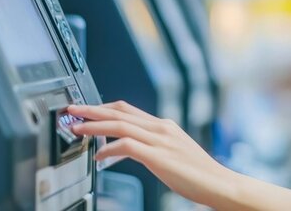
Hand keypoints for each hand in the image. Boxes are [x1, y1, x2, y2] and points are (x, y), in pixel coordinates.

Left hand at [68, 101, 236, 207]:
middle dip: (92, 109)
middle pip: (120, 111)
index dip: (104, 107)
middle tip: (72, 110)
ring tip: (77, 129)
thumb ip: (153, 146)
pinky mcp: (158, 156)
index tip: (87, 110)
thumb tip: (130, 147)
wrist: (219, 183)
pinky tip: (99, 156)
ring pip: (120, 125)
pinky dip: (109, 149)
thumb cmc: (199, 174)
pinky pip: (126, 146)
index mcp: (164, 125)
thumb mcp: (174, 152)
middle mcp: (161, 128)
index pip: (128, 110)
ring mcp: (160, 141)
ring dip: (94, 125)